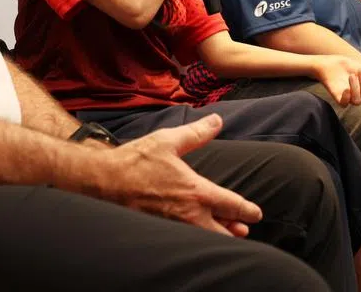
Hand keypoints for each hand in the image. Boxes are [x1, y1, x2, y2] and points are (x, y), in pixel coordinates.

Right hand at [91, 115, 261, 235]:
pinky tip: (195, 233)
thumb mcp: (169, 140)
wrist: (104, 181)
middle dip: (234, 230)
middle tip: (243, 229)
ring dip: (217, 236)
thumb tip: (217, 121)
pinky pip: (185, 239)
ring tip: (226, 235)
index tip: (255, 214)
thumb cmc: (136, 160)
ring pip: (204, 238)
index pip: (231, 205)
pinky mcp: (161, 231)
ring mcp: (175, 226)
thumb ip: (196, 133)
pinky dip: (196, 238)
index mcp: (196, 192)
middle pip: (222, 232)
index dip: (247, 211)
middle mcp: (189, 214)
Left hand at [313, 55, 360, 105]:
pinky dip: (346, 97)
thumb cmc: (346, 65)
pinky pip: (344, 104)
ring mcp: (348, 97)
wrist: (331, 63)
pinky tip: (346, 88)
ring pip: (358, 102)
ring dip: (356, 88)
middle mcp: (358, 95)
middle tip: (359, 71)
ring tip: (351, 76)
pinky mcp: (338, 97)